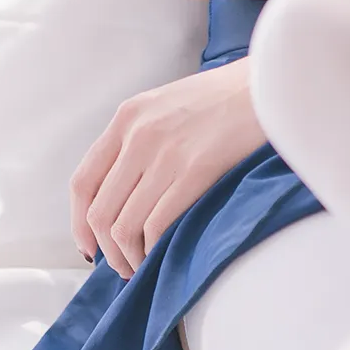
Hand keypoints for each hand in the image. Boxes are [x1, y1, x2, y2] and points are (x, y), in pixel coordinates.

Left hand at [70, 57, 265, 278]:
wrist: (270, 81)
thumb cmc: (228, 98)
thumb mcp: (169, 105)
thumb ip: (142, 138)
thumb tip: (127, 190)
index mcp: (127, 118)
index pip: (83, 182)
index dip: (79, 225)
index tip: (90, 248)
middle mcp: (138, 135)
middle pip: (100, 213)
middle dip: (108, 252)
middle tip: (124, 268)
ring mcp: (165, 153)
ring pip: (124, 226)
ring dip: (130, 258)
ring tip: (145, 267)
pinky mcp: (195, 170)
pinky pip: (157, 225)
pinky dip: (154, 251)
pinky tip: (165, 255)